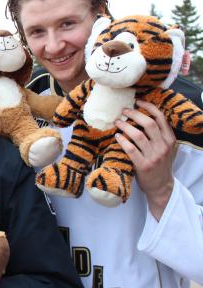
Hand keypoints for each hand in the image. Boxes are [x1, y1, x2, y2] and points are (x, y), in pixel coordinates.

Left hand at [114, 100, 176, 219]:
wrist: (161, 186)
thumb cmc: (160, 164)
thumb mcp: (165, 148)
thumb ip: (158, 135)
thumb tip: (142, 116)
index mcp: (169, 139)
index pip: (160, 118)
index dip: (148, 107)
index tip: (138, 101)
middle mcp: (163, 146)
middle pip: (148, 123)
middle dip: (134, 114)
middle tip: (123, 111)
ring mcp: (153, 156)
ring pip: (138, 135)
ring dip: (125, 126)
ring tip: (117, 122)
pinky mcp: (143, 165)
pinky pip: (130, 149)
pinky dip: (122, 141)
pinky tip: (117, 136)